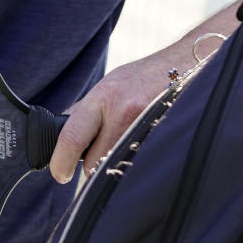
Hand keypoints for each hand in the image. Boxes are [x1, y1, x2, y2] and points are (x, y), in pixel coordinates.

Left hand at [48, 57, 172, 184]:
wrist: (183, 67)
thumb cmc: (141, 78)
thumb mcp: (107, 86)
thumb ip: (84, 111)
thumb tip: (60, 137)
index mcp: (103, 97)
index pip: (72, 136)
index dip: (61, 161)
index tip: (59, 174)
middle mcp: (123, 112)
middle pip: (93, 163)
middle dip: (91, 165)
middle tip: (97, 153)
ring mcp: (144, 128)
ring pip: (114, 168)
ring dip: (112, 165)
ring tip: (122, 144)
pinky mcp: (161, 140)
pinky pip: (137, 164)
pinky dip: (133, 163)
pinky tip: (139, 146)